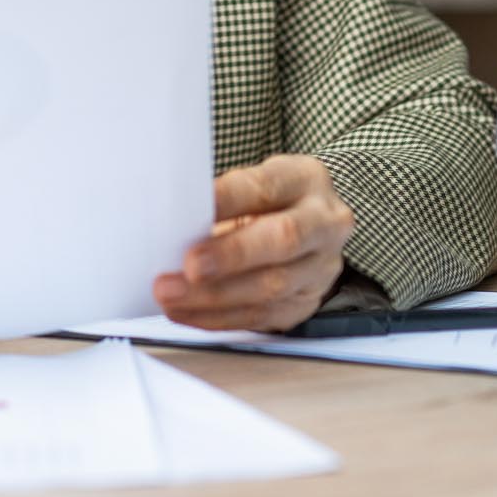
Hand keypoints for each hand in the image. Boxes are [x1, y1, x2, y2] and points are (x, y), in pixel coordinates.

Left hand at [154, 153, 355, 332]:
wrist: (305, 226)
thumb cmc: (267, 202)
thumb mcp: (252, 184)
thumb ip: (222, 201)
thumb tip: (172, 223)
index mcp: (306, 180)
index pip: (266, 188)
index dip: (226, 200)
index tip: (186, 208)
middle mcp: (324, 223)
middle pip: (282, 240)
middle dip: (230, 256)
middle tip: (188, 266)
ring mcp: (321, 267)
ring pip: (272, 287)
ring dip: (215, 296)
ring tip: (171, 296)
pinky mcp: (307, 302)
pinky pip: (263, 317)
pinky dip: (219, 317)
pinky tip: (187, 312)